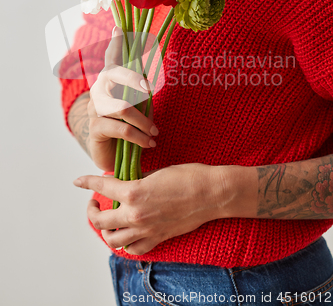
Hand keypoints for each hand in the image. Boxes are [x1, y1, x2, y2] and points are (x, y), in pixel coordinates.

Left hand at [73, 163, 234, 254]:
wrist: (211, 193)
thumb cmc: (187, 176)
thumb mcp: (156, 173)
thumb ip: (137, 182)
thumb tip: (126, 185)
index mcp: (133, 192)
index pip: (101, 187)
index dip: (86, 182)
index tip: (78, 181)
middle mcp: (135, 214)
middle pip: (100, 220)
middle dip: (91, 211)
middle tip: (94, 203)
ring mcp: (146, 229)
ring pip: (113, 240)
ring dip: (105, 231)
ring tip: (107, 221)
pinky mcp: (158, 238)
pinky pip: (135, 248)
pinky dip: (126, 243)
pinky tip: (127, 234)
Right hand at [87, 26, 158, 170]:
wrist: (113, 156)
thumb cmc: (128, 127)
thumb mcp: (138, 107)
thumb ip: (141, 92)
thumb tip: (150, 74)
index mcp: (110, 83)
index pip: (111, 60)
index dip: (114, 44)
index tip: (119, 28)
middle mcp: (99, 91)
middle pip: (114, 75)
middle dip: (133, 79)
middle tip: (149, 89)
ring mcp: (95, 109)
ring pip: (122, 107)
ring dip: (143, 121)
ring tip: (155, 133)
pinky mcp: (95, 129)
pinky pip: (121, 129)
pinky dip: (139, 137)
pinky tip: (149, 144)